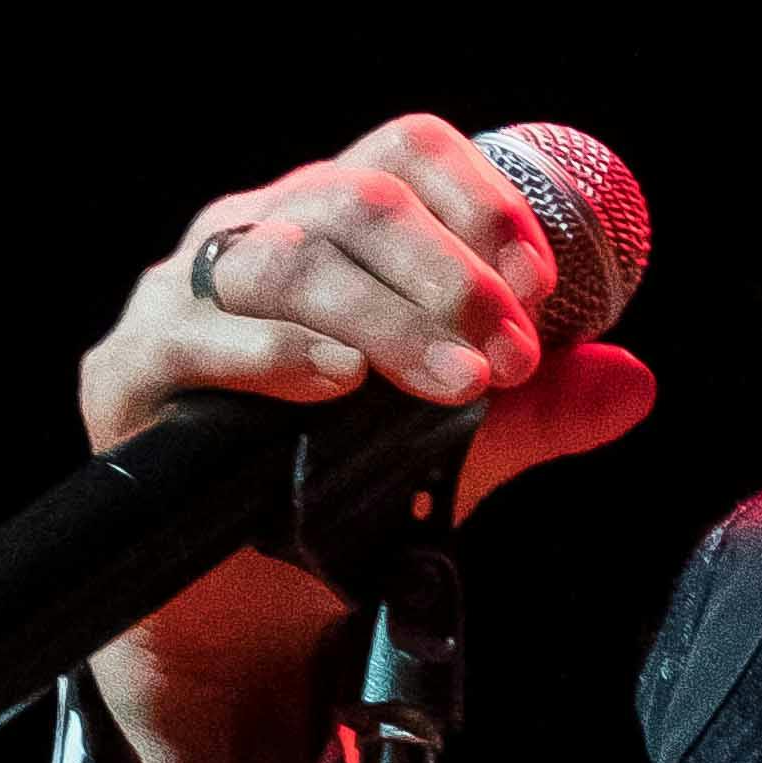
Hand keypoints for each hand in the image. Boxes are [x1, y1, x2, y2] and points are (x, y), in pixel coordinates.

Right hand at [76, 107, 656, 762]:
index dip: (479, 200)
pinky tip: (337, 383)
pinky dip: (275, 354)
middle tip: (508, 359)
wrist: (244, 607)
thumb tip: (633, 381)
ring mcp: (180, 297)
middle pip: (351, 199)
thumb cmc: (341, 494)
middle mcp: (252, 236)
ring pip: (282, 260)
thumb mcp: (457, 448)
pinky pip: (196, 336)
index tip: (541, 284)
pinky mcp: (127, 370)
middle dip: (446, 276)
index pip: (404, 155)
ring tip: (450, 383)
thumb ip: (537, 411)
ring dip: (383, 318)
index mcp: (331, 227)